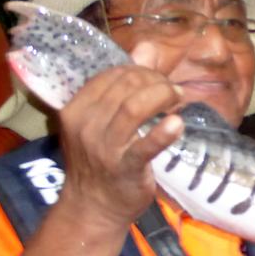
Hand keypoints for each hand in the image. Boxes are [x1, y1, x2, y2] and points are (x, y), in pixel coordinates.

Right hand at [55, 43, 184, 234]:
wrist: (93, 208)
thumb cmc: (101, 159)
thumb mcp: (104, 120)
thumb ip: (125, 85)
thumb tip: (147, 47)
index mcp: (76, 109)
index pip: (112, 75)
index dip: (141, 70)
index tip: (158, 81)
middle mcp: (85, 125)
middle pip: (126, 87)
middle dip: (155, 82)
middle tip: (172, 92)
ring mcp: (104, 147)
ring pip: (134, 108)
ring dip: (163, 97)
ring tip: (178, 100)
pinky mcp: (124, 167)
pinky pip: (144, 146)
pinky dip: (163, 133)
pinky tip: (177, 123)